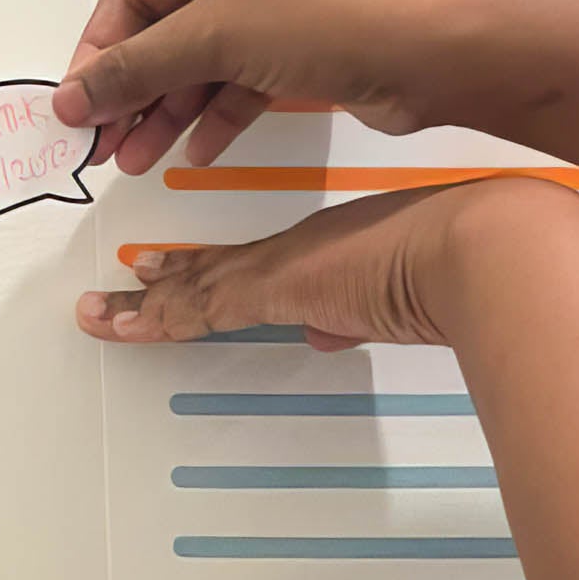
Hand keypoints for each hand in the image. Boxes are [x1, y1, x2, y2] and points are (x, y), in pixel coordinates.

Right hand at [54, 0, 466, 176]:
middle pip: (166, 24)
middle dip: (134, 89)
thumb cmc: (325, 15)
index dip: (100, 50)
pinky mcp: (302, 37)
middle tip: (102, 146)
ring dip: (170, 109)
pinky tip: (193, 152)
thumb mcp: (213, 38)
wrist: (431, 49)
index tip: (75, 106)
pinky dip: (217, 111)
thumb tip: (72, 98)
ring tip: (137, 161)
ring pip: (203, 56)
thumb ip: (136, 69)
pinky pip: (242, 74)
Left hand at [74, 178, 578, 348]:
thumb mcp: (400, 301)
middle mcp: (297, 252)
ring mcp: (283, 267)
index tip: (171, 273)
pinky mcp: (275, 288)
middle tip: (119, 291)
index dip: (209, 275)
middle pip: (214, 274)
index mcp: (329, 251)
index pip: (255, 267)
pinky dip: (151, 320)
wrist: (480, 248)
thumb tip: (330, 332)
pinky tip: (115, 325)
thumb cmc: (465, 264)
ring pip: (193, 291)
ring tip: (98, 313)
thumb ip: (358, 318)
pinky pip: (196, 310)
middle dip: (164, 288)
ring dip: (142, 308)